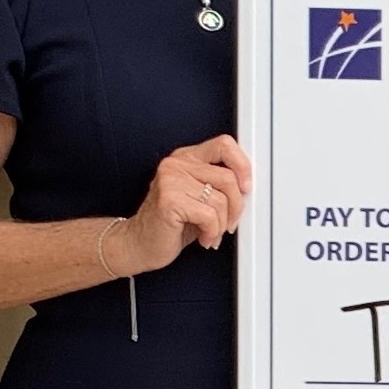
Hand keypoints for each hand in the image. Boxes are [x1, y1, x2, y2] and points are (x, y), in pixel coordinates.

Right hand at [121, 134, 251, 269]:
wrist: (140, 243)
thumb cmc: (172, 223)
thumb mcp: (199, 197)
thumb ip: (219, 184)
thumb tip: (248, 186)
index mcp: (186, 158)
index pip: (224, 145)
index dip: (242, 165)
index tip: (247, 186)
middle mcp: (176, 164)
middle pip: (228, 178)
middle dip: (235, 207)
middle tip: (228, 222)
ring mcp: (170, 180)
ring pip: (221, 200)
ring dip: (222, 224)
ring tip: (211, 231)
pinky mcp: (169, 200)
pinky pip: (210, 216)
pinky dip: (212, 232)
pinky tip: (203, 237)